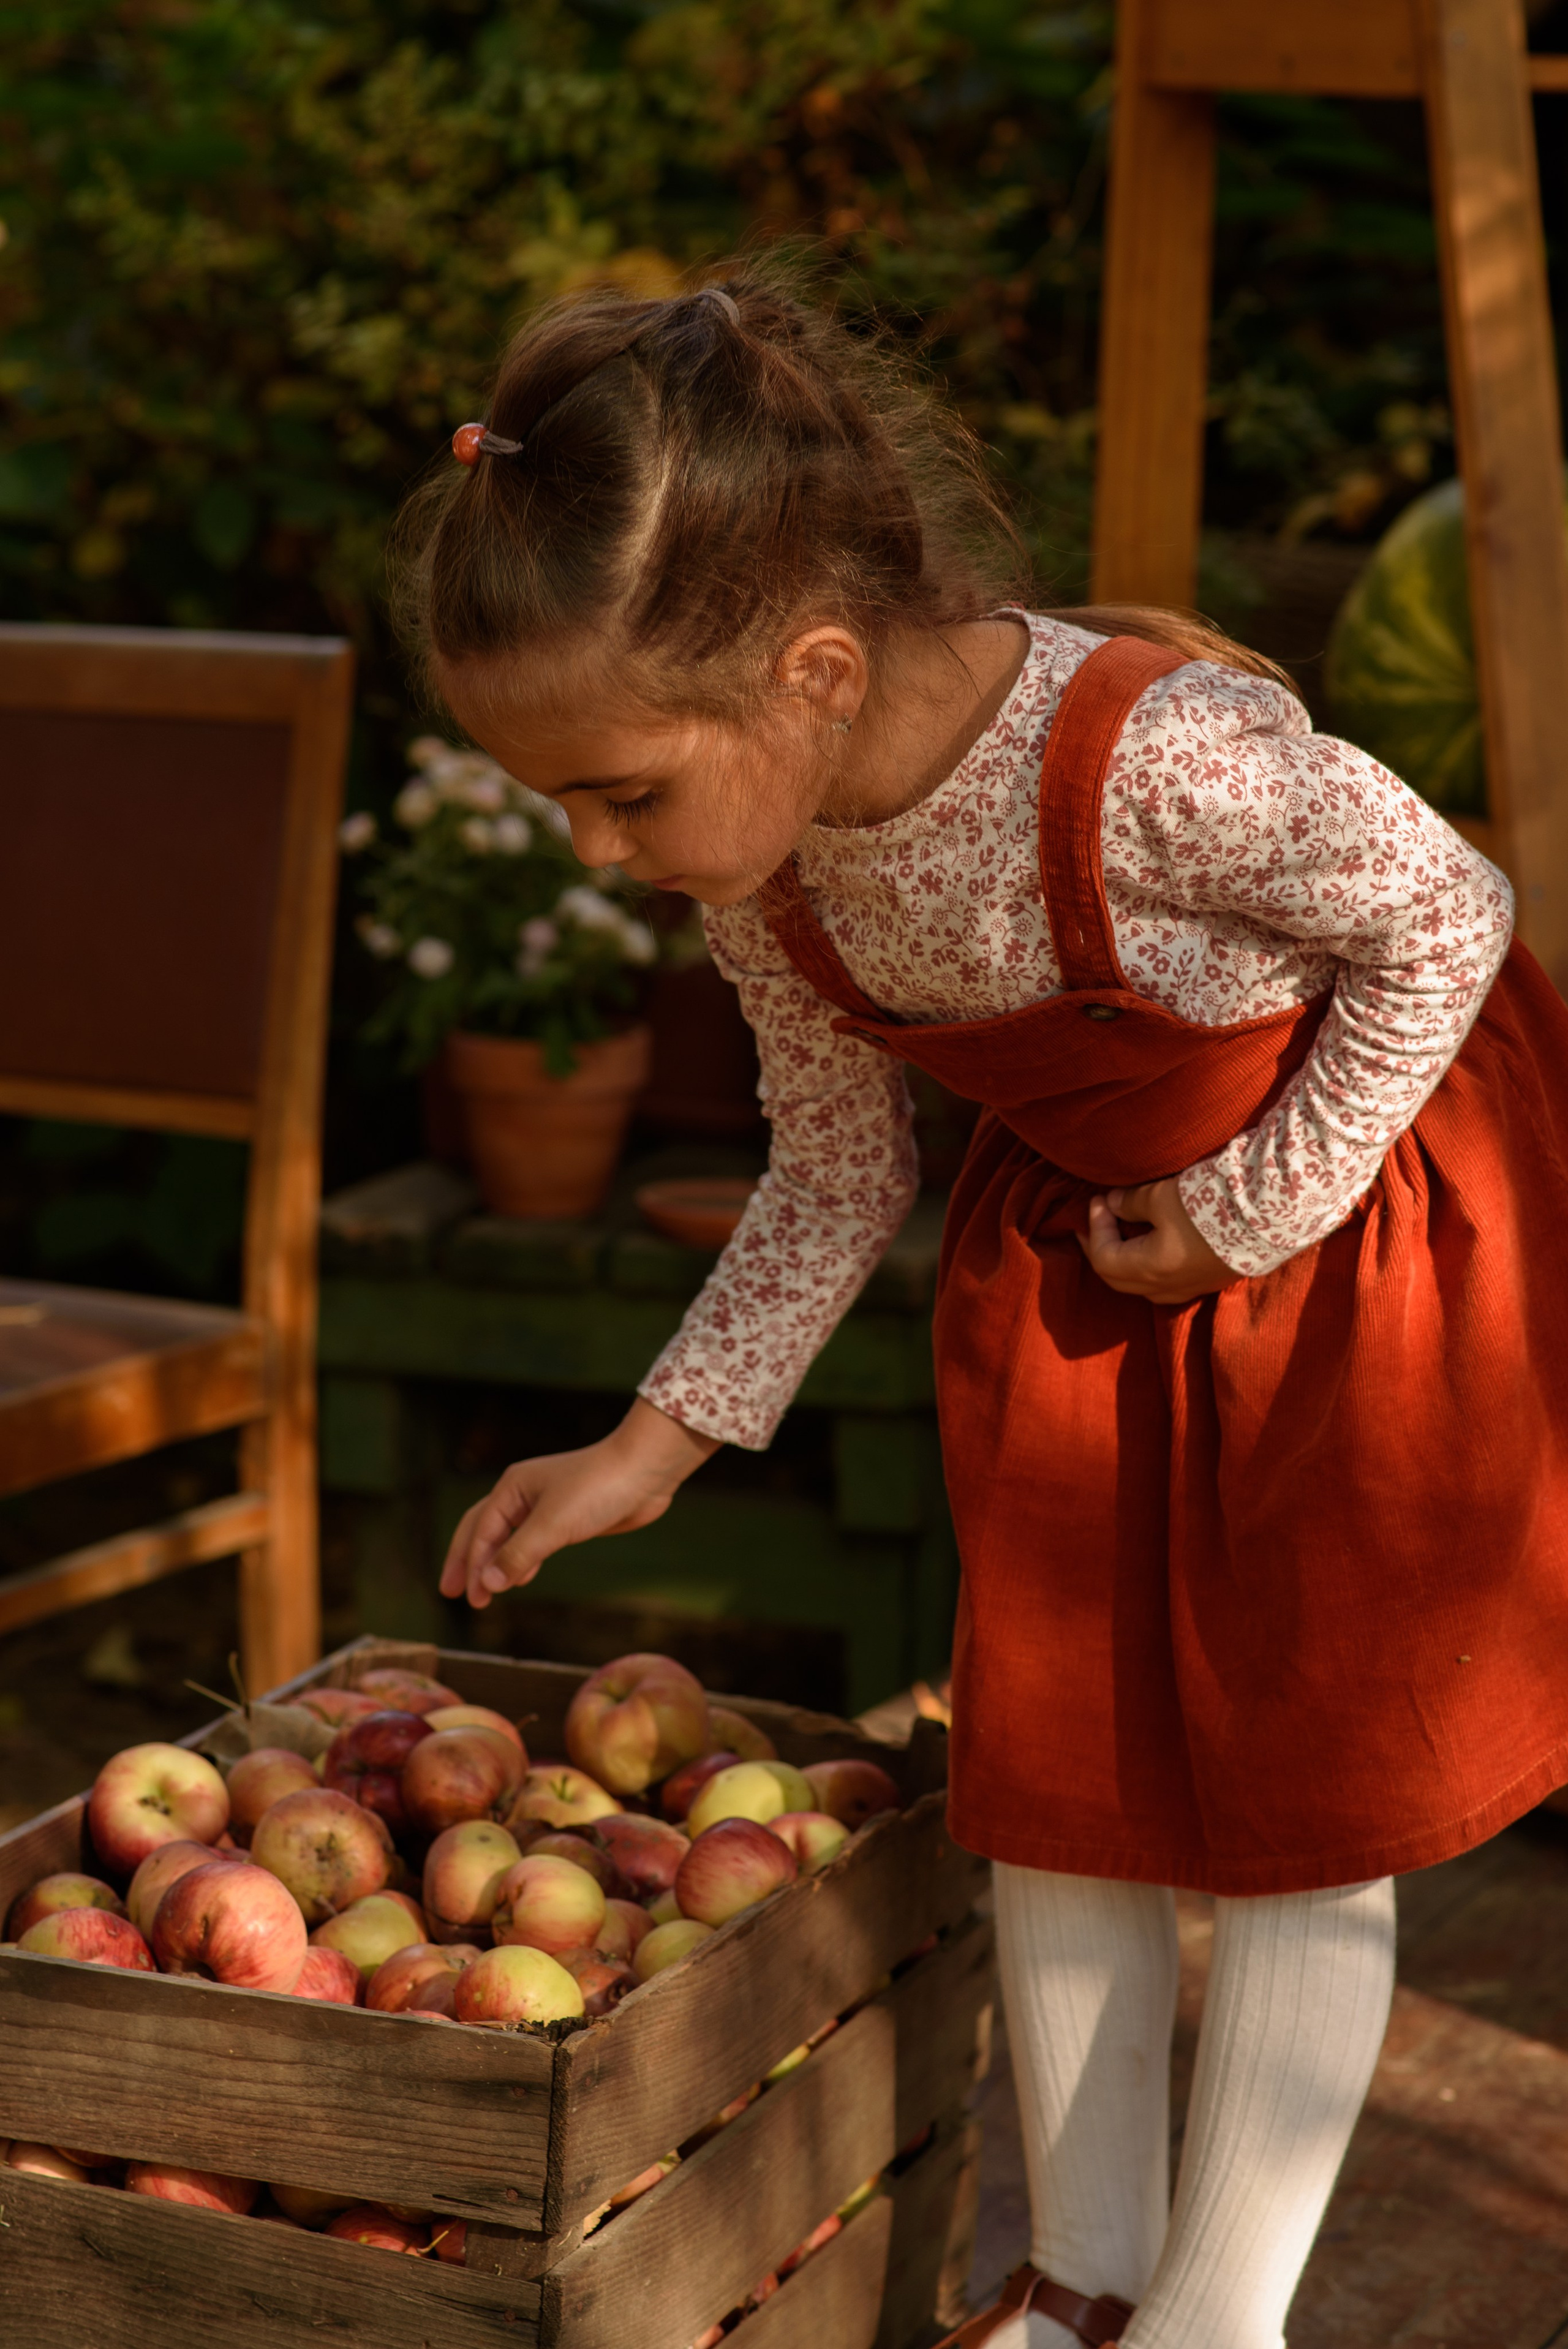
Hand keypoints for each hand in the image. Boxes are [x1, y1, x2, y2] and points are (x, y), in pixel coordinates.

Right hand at [439, 1398, 719, 1609]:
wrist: (645, 1471)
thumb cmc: (598, 1488)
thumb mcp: (553, 1524)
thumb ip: (518, 1555)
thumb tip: (488, 1584)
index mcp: (512, 1488)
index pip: (480, 1531)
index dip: (471, 1566)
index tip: (467, 1599)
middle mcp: (523, 1495)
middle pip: (483, 1531)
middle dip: (467, 1562)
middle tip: (451, 1592)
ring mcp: (546, 1506)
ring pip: (508, 1538)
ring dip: (494, 1565)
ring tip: (483, 1593)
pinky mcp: (568, 1518)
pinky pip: (533, 1543)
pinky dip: (522, 1562)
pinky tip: (520, 1578)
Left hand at [1077, 1177, 1235, 1304]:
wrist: (1271, 1215)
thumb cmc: (1210, 1205)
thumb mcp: (1162, 1197)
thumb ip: (1130, 1204)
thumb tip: (1110, 1205)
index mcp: (1151, 1270)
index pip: (1103, 1258)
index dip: (1094, 1228)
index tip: (1097, 1200)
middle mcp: (1168, 1289)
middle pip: (1117, 1279)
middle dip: (1101, 1249)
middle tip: (1094, 1222)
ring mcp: (1191, 1288)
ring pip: (1142, 1285)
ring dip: (1124, 1260)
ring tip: (1120, 1232)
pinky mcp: (1209, 1282)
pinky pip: (1166, 1283)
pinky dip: (1148, 1265)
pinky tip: (1151, 1244)